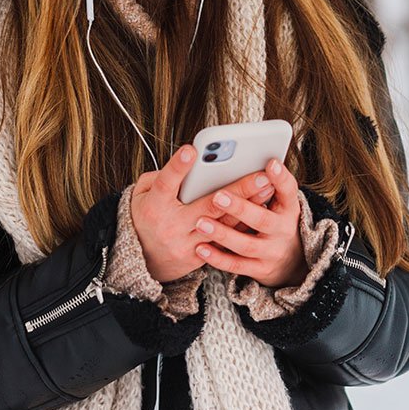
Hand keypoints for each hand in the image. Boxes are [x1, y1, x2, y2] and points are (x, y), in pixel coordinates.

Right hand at [130, 145, 279, 283]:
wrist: (141, 260)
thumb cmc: (145, 216)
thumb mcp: (140, 194)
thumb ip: (160, 176)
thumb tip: (190, 164)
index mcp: (154, 206)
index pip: (166, 183)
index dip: (178, 167)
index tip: (192, 149)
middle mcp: (171, 226)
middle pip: (208, 205)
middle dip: (237, 189)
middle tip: (261, 174)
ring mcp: (186, 244)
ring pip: (222, 225)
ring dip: (248, 207)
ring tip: (268, 188)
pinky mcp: (198, 257)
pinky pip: (224, 242)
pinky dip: (241, 226)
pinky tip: (259, 211)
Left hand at [193, 159, 306, 287]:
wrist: (292, 263)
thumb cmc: (277, 222)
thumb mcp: (281, 203)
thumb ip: (267, 185)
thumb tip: (252, 158)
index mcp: (289, 209)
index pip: (289, 191)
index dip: (281, 178)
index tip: (269, 163)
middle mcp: (283, 231)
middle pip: (263, 220)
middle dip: (240, 208)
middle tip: (218, 196)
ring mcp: (271, 253)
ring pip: (246, 245)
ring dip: (223, 234)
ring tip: (201, 222)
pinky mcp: (259, 270)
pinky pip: (236, 265)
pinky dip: (218, 257)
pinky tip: (200, 248)